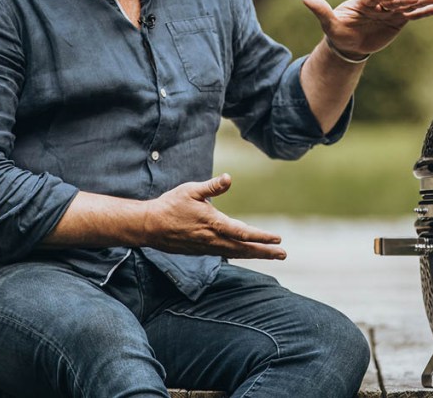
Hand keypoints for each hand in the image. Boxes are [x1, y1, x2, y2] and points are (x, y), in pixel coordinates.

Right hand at [143, 174, 285, 259]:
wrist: (149, 226)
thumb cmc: (170, 205)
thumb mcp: (190, 190)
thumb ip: (211, 186)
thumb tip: (229, 177)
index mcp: (213, 224)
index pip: (243, 233)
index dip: (262, 237)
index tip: (277, 238)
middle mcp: (213, 240)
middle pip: (244, 249)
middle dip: (265, 252)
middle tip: (283, 254)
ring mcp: (207, 248)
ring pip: (236, 253)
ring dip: (255, 254)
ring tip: (272, 255)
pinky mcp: (202, 250)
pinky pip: (226, 254)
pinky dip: (240, 254)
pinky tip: (247, 253)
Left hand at [301, 0, 432, 57]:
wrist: (348, 44)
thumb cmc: (338, 31)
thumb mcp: (328, 23)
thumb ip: (320, 10)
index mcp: (362, 1)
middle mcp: (378, 3)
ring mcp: (390, 11)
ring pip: (406, 5)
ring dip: (420, 2)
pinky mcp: (398, 20)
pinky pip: (413, 15)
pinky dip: (425, 12)